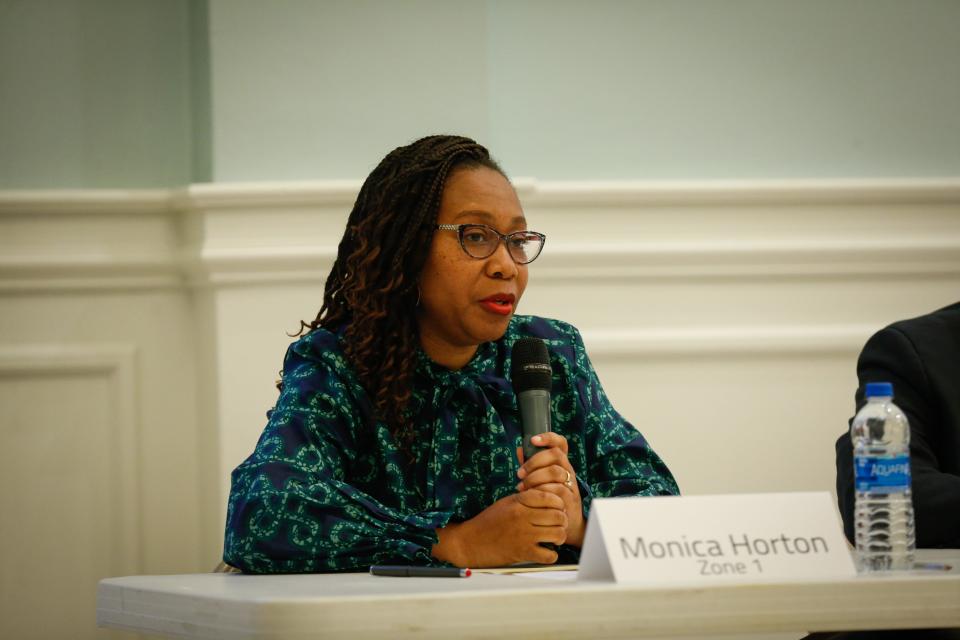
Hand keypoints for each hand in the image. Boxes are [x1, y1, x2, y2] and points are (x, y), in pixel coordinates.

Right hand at [432, 490, 566, 567]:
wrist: (470, 542)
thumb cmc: (488, 522)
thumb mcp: (506, 502)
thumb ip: (526, 498)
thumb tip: (547, 496)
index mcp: (518, 502)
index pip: (549, 497)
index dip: (558, 502)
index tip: (557, 507)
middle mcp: (522, 517)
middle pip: (558, 515)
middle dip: (563, 520)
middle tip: (559, 524)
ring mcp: (523, 535)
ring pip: (558, 534)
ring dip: (559, 536)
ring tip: (554, 537)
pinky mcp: (522, 553)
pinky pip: (549, 555)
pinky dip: (551, 555)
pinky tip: (546, 551)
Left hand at [516, 432, 585, 547]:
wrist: (565, 523)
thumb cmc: (549, 498)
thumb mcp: (540, 480)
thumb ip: (531, 466)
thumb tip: (519, 449)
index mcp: (561, 463)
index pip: (560, 443)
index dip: (548, 438)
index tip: (533, 440)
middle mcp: (568, 470)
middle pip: (556, 455)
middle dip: (534, 462)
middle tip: (520, 473)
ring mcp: (571, 484)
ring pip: (555, 471)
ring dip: (535, 478)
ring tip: (522, 486)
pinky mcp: (571, 498)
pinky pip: (557, 490)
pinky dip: (541, 491)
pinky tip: (530, 496)